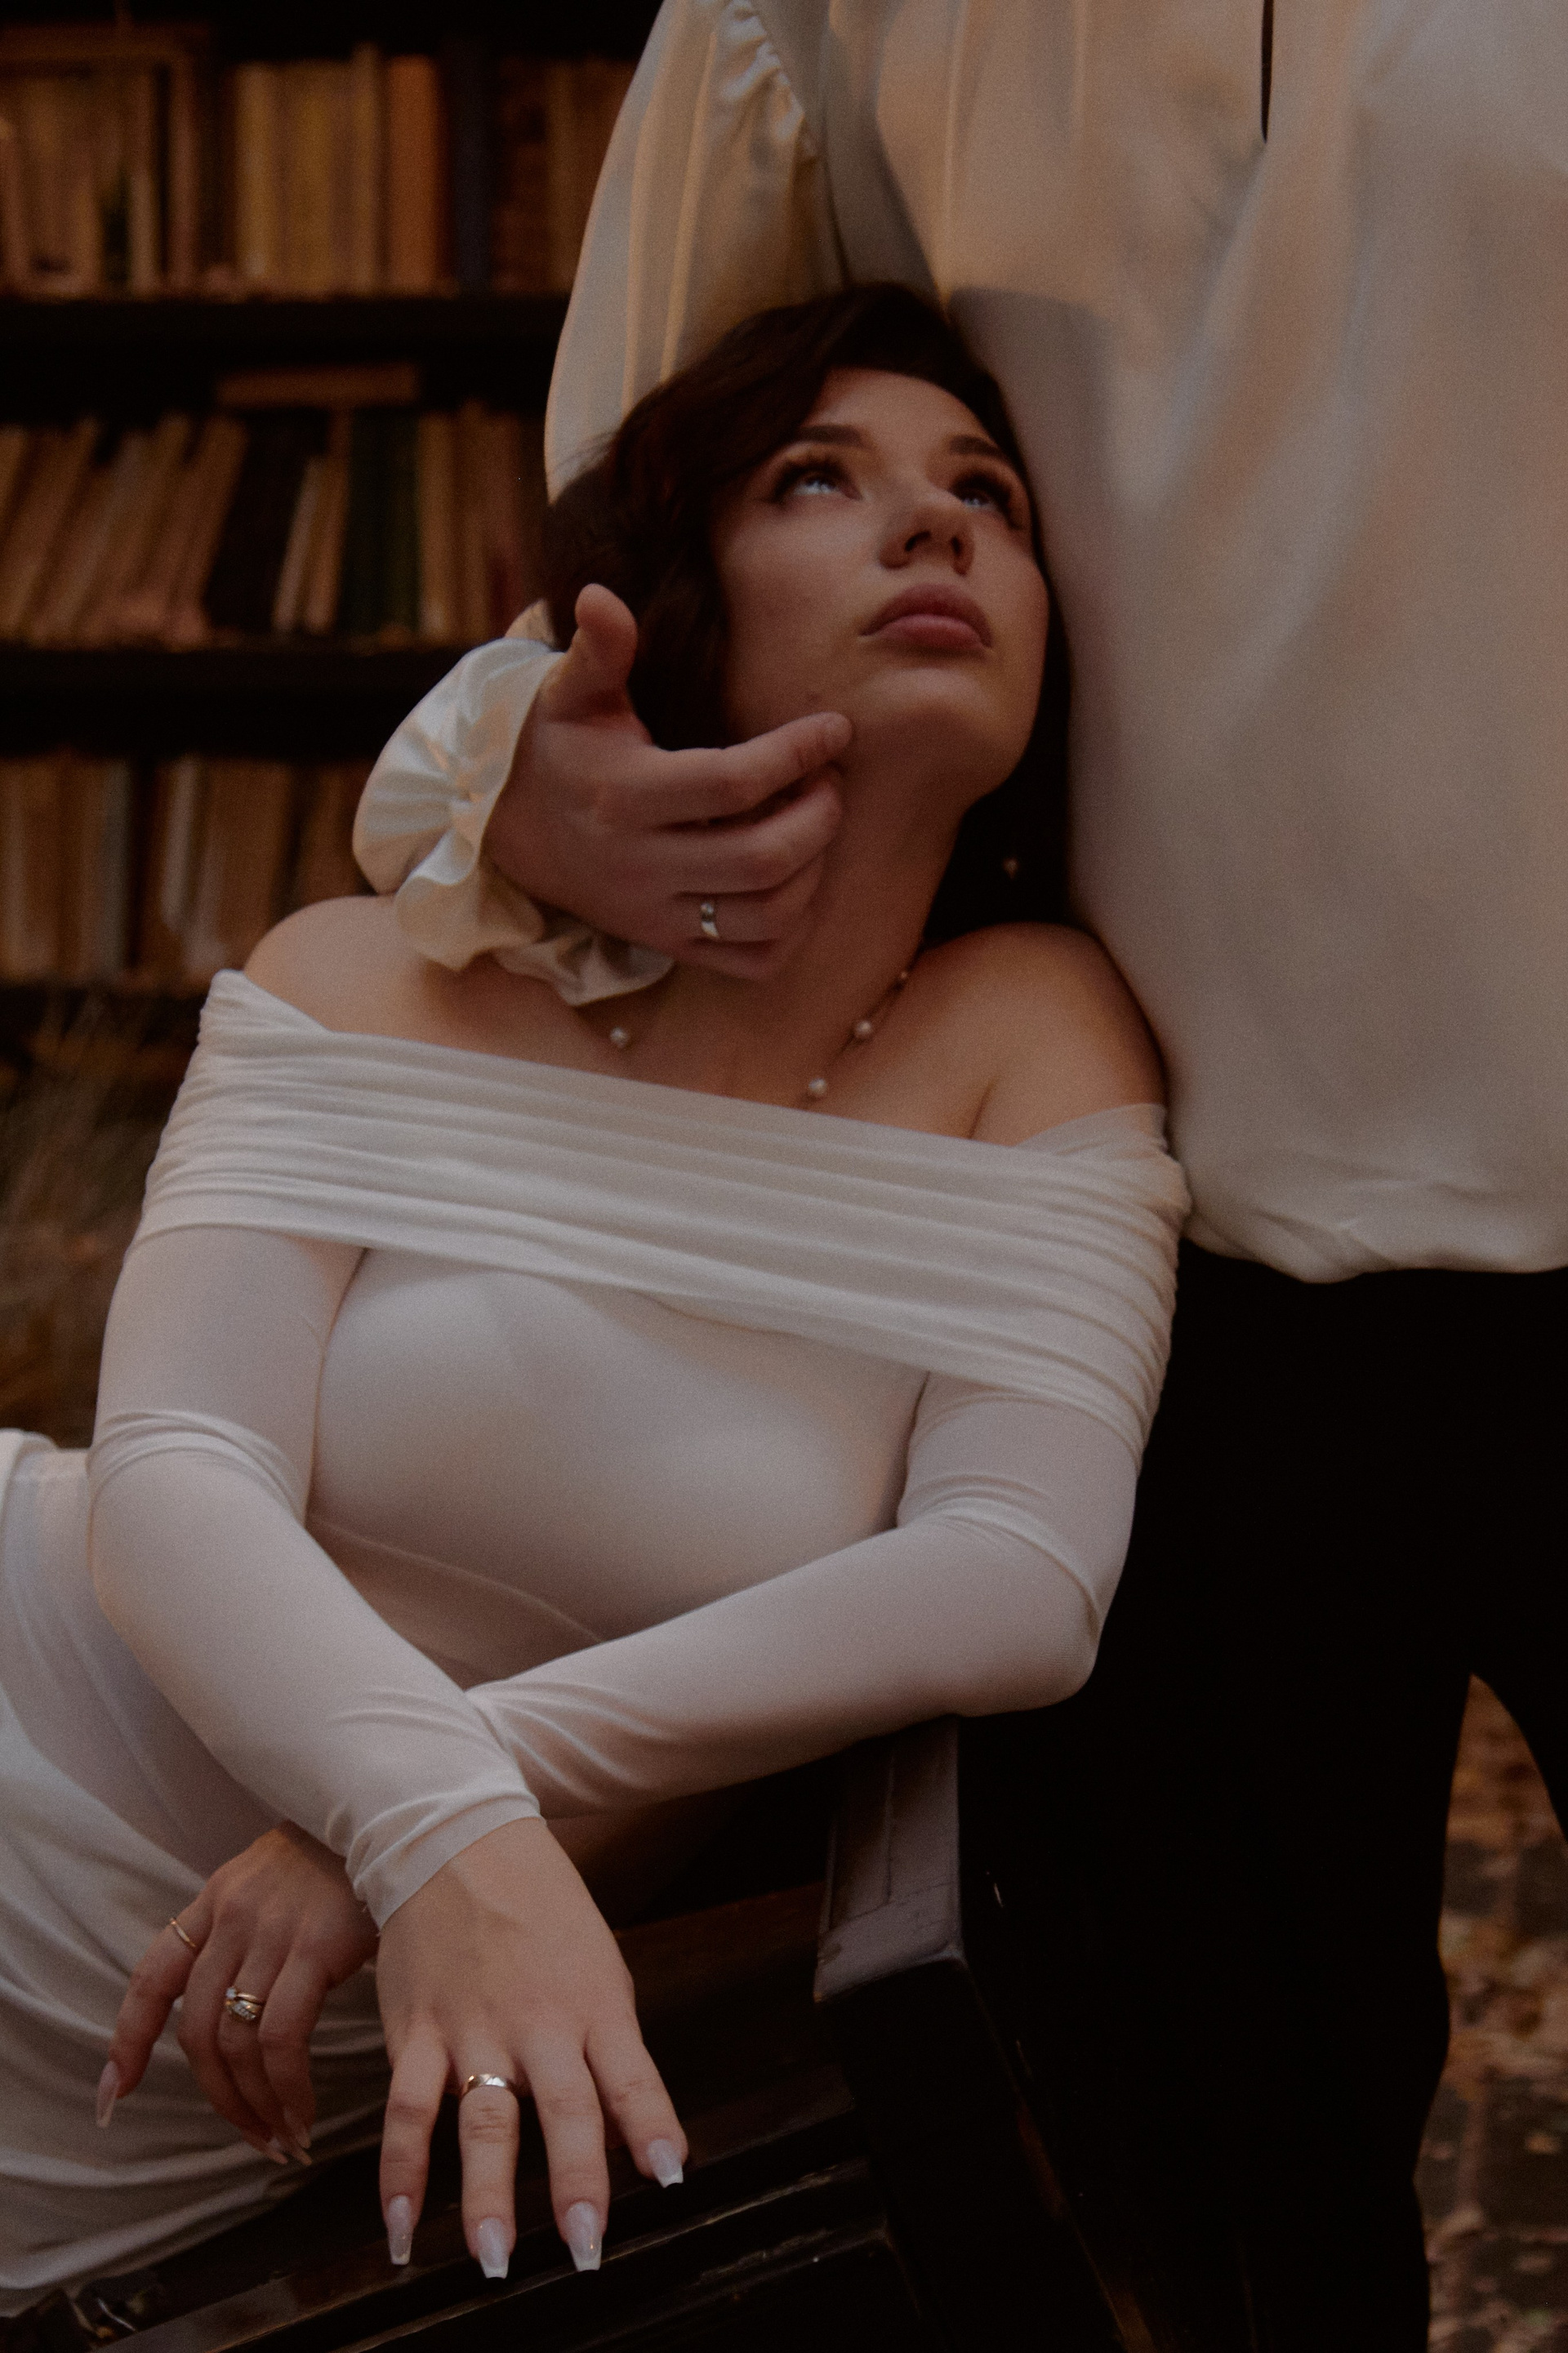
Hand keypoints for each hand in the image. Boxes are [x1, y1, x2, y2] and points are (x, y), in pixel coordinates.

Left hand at [102, 1823, 376, 2162]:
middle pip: (197, 2031)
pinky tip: (303, 2111)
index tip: (113, 2095)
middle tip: (253, 2137)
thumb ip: (249, 1932)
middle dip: (219, 2098)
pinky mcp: (313, 1947)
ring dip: (255, 2105)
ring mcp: (270, 1931)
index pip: (152, 1976)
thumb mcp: (277, 1881)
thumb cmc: (344, 1859)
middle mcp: (232, 1916)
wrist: (397, 1813)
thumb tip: (239, 2005)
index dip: (128, 2040)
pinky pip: (281, 2039)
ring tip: (283, 2138)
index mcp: (216, 1899)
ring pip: (236, 2043)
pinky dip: (286, 2089)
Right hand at [375, 1815, 684, 2279]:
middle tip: (585, 2247)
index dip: (652, 2127)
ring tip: (494, 2258)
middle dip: (577, 2182)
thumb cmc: (539, 1905)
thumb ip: (609, 2046)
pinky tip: (401, 2224)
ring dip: (486, 2195)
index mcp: (592, 2005)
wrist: (457, 1837)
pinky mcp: (417, 2032)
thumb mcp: (596, 1965)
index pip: (631, 2076)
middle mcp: (537, 2024)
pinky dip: (399, 2171)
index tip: (669, 2177)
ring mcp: (473, 2030)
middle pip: (563, 2110)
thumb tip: (629, 2128)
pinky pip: (405, 2110)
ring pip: (482, 2121)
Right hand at [487, 584, 850, 974]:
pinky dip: (793, 927)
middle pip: (760, 859)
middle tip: (831, 782)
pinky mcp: (669, 945)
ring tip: (818, 823)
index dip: (795, 756)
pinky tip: (798, 878)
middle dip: (818, 818)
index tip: (835, 730)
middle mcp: (640, 865)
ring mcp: (655, 915)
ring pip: (765, 916)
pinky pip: (753, 960)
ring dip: (815, 872)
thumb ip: (599, 650)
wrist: (514, 834)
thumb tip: (600, 595)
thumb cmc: (560, 748)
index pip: (730, 784)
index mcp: (622, 796)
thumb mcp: (570, 694)